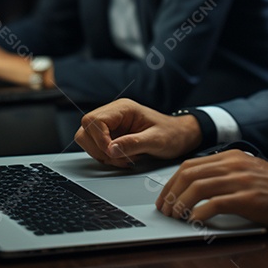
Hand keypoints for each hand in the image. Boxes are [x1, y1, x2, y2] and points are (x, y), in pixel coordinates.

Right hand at [75, 99, 201, 167]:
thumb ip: (133, 143)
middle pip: (86, 128)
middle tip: (119, 157)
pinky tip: (123, 158)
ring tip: (124, 158)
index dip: (99, 139)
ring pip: (87, 138)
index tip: (112, 152)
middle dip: (98, 148)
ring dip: (101, 154)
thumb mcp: (156, 140)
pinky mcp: (111, 135)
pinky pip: (96, 147)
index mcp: (124, 109)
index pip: (95, 120)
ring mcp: (111, 125)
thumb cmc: (172, 134)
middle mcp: (114, 114)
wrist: (180, 136)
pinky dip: (106, 157)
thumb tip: (110, 149)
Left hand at [157, 150, 267, 231]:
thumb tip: (197, 188)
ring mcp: (242, 180)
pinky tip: (196, 221)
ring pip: (198, 187)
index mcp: (232, 157)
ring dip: (181, 204)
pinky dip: (200, 213)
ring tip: (176, 217)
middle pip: (189, 174)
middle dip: (171, 193)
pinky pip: (215, 203)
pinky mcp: (249, 198)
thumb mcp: (249, 173)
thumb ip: (226, 175)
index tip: (165, 197)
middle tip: (165, 210)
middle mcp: (235, 165)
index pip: (190, 165)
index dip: (172, 183)